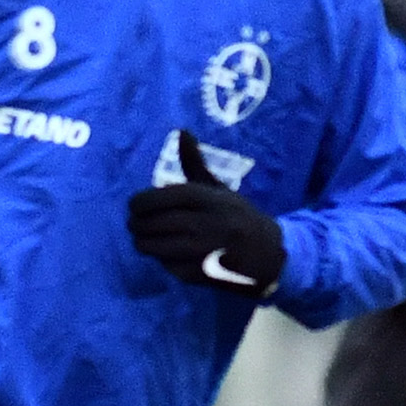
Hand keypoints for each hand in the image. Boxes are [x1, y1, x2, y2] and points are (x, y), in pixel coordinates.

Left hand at [126, 130, 284, 298]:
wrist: (271, 256)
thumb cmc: (237, 217)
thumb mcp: (219, 190)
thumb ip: (195, 164)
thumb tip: (181, 131)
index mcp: (210, 199)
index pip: (164, 198)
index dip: (142, 202)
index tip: (134, 205)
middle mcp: (207, 223)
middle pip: (154, 223)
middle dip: (137, 224)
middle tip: (135, 224)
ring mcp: (204, 251)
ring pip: (156, 246)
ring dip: (144, 243)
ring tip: (144, 239)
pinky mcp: (201, 274)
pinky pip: (168, 266)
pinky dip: (164, 260)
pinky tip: (169, 254)